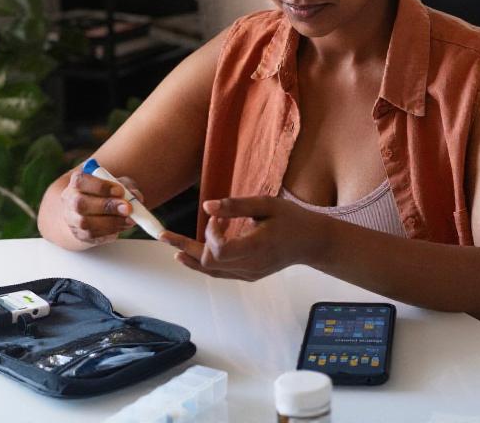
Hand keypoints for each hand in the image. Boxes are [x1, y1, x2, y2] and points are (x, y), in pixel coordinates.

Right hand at [56, 170, 139, 246]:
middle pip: (81, 203)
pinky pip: (93, 235)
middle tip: (127, 208)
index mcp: (77, 182)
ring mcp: (72, 219)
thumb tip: (136, 196)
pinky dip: (110, 231)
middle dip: (106, 206)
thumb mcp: (118, 185)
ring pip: (86, 223)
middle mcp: (70, 200)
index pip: (81, 181)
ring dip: (111, 222)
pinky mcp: (79, 234)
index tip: (120, 190)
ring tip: (129, 219)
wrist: (92, 212)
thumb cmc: (106, 194)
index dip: (101, 186)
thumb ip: (127, 188)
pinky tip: (121, 226)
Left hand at [158, 196, 332, 280]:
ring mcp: (249, 274)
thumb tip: (206, 206)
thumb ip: (237, 206)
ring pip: (210, 271)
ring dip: (189, 257)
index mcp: (257, 248)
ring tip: (168, 245)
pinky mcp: (248, 275)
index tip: (218, 216)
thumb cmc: (292, 219)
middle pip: (208, 263)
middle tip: (167, 234)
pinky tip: (187, 254)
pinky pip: (219, 273)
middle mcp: (251, 266)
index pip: (219, 250)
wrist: (312, 242)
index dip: (210, 233)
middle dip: (188, 246)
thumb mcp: (267, 204)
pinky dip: (202, 263)